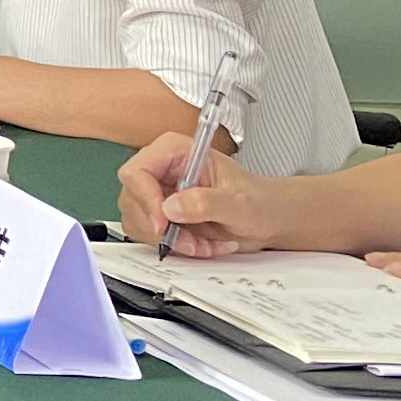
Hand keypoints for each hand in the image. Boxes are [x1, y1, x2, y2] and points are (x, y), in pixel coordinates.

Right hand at [118, 131, 286, 255]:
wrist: (268, 219)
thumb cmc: (258, 202)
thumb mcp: (239, 203)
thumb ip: (207, 202)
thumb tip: (171, 207)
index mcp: (174, 152)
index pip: (136, 172)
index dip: (145, 199)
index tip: (163, 224)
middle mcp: (159, 170)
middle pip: (133, 200)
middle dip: (162, 228)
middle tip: (192, 241)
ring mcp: (156, 194)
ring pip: (138, 222)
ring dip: (171, 241)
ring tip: (203, 243)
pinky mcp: (158, 215)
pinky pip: (150, 236)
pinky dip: (176, 247)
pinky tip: (201, 244)